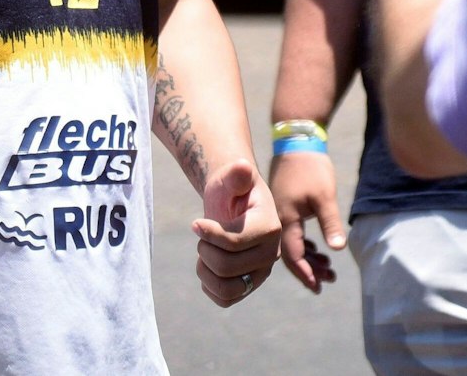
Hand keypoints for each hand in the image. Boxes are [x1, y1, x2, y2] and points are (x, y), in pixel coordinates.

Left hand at [192, 159, 282, 308]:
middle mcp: (271, 254)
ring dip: (206, 271)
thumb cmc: (231, 189)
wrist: (233, 204)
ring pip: (227, 289)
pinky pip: (225, 299)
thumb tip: (242, 167)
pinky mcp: (250, 285)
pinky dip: (209, 286)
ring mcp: (262, 272)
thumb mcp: (230, 178)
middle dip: (205, 250)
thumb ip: (236, 176)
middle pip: (227, 267)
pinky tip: (209, 266)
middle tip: (203, 236)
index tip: (195, 223)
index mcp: (270, 227)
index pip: (234, 243)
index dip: (207, 234)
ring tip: (204, 253)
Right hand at [268, 150, 344, 292]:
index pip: (292, 254)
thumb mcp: (325, 197)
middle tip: (328, 281)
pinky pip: (291, 233)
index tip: (317, 287)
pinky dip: (304, 244)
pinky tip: (317, 249)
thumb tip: (338, 249)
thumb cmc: (311, 168)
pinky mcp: (284, 207)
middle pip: (290, 253)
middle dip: (309, 269)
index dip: (305, 273)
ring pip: (291, 243)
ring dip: (309, 257)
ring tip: (328, 269)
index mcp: (286, 218)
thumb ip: (331, 223)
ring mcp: (280, 212)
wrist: (296, 142)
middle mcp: (278, 219)